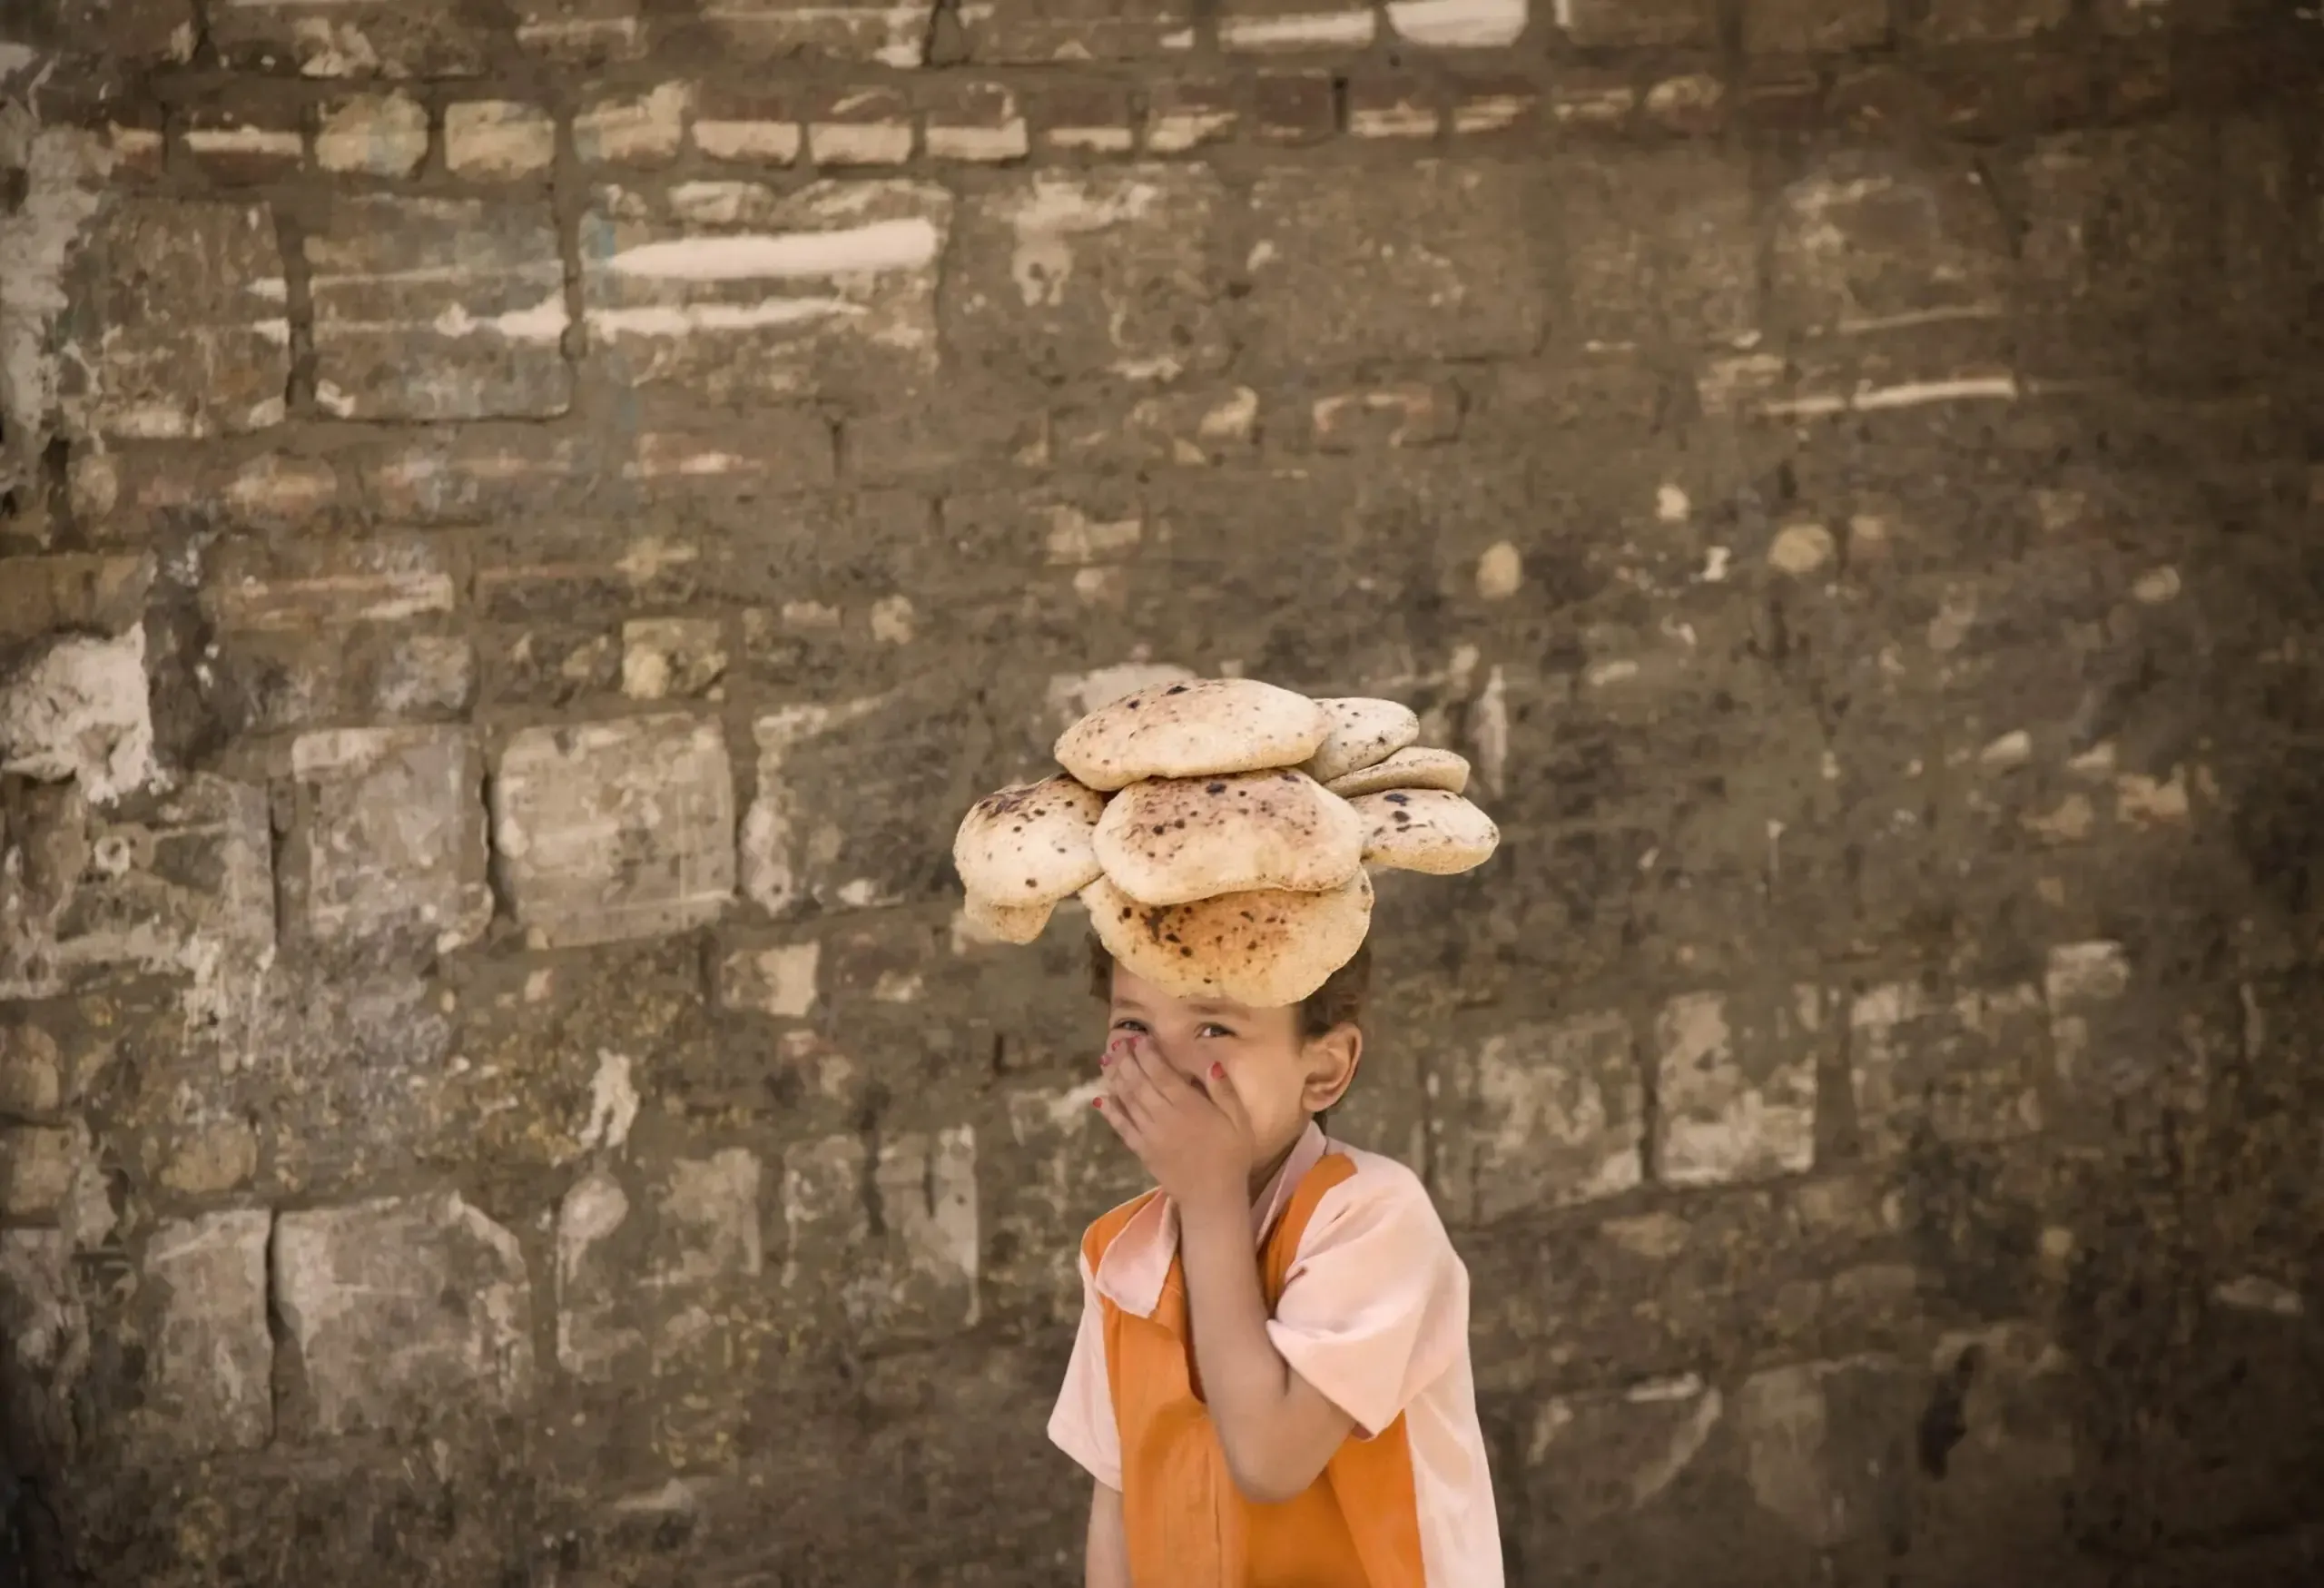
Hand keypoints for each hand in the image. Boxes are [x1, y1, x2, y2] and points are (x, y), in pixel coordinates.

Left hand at [1096, 1033, 1253, 1214]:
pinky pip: (1122, 1127)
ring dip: (1115, 1078)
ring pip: (1127, 1101)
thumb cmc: (1231, 1155)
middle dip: (1126, 1060)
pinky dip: (1111, 1112)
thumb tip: (1209, 1062)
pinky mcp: (1141, 1150)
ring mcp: (1149, 1134)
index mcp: (1189, 1106)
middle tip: (1117, 1042)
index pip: (1161, 1074)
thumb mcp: (1238, 1120)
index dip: (1147, 1054)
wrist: (1213, 1196)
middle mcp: (1164, 1117)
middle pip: (1139, 1083)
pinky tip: (1101, 1098)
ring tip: (1106, 1060)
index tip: (1138, 1037)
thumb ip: (1223, 1090)